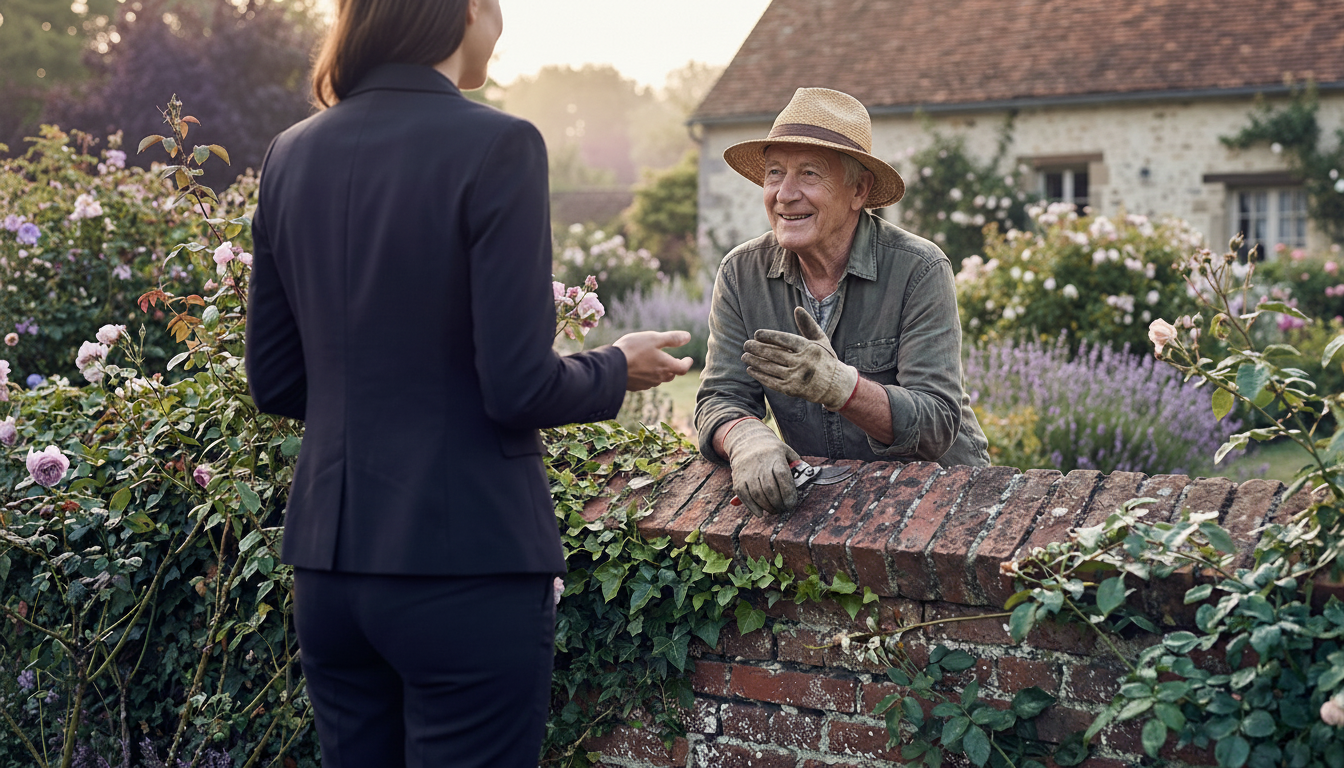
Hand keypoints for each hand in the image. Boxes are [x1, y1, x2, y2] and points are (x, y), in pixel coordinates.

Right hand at [613, 330, 693, 391]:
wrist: (611, 367)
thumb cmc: (634, 349)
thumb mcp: (654, 338)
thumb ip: (672, 338)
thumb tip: (688, 336)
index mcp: (666, 366)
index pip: (682, 368)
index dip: (687, 363)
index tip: (688, 359)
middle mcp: (658, 378)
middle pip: (671, 375)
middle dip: (674, 368)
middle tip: (673, 361)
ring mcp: (646, 384)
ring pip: (658, 379)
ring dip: (660, 372)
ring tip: (655, 364)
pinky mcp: (635, 387)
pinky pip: (646, 382)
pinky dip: (647, 376)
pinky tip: (641, 370)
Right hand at [721, 418, 798, 515]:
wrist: (747, 441)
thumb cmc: (772, 451)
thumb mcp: (786, 452)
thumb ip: (797, 466)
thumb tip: (809, 479)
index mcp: (775, 456)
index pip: (782, 476)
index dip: (788, 492)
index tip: (791, 503)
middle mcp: (760, 464)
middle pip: (770, 488)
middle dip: (778, 503)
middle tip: (783, 509)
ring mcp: (747, 472)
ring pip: (757, 494)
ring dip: (767, 507)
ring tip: (774, 510)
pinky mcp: (738, 479)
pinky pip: (744, 496)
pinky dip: (752, 507)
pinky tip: (760, 513)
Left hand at [742, 307, 858, 410]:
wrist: (835, 386)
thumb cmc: (825, 359)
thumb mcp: (820, 341)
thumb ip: (808, 325)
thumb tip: (797, 309)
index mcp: (810, 348)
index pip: (785, 340)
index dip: (770, 336)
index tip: (757, 334)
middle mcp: (803, 362)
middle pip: (775, 354)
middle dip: (757, 349)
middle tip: (746, 345)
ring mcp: (797, 377)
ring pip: (770, 368)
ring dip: (755, 361)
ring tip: (744, 356)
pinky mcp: (792, 390)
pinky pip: (771, 381)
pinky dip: (760, 375)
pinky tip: (751, 369)